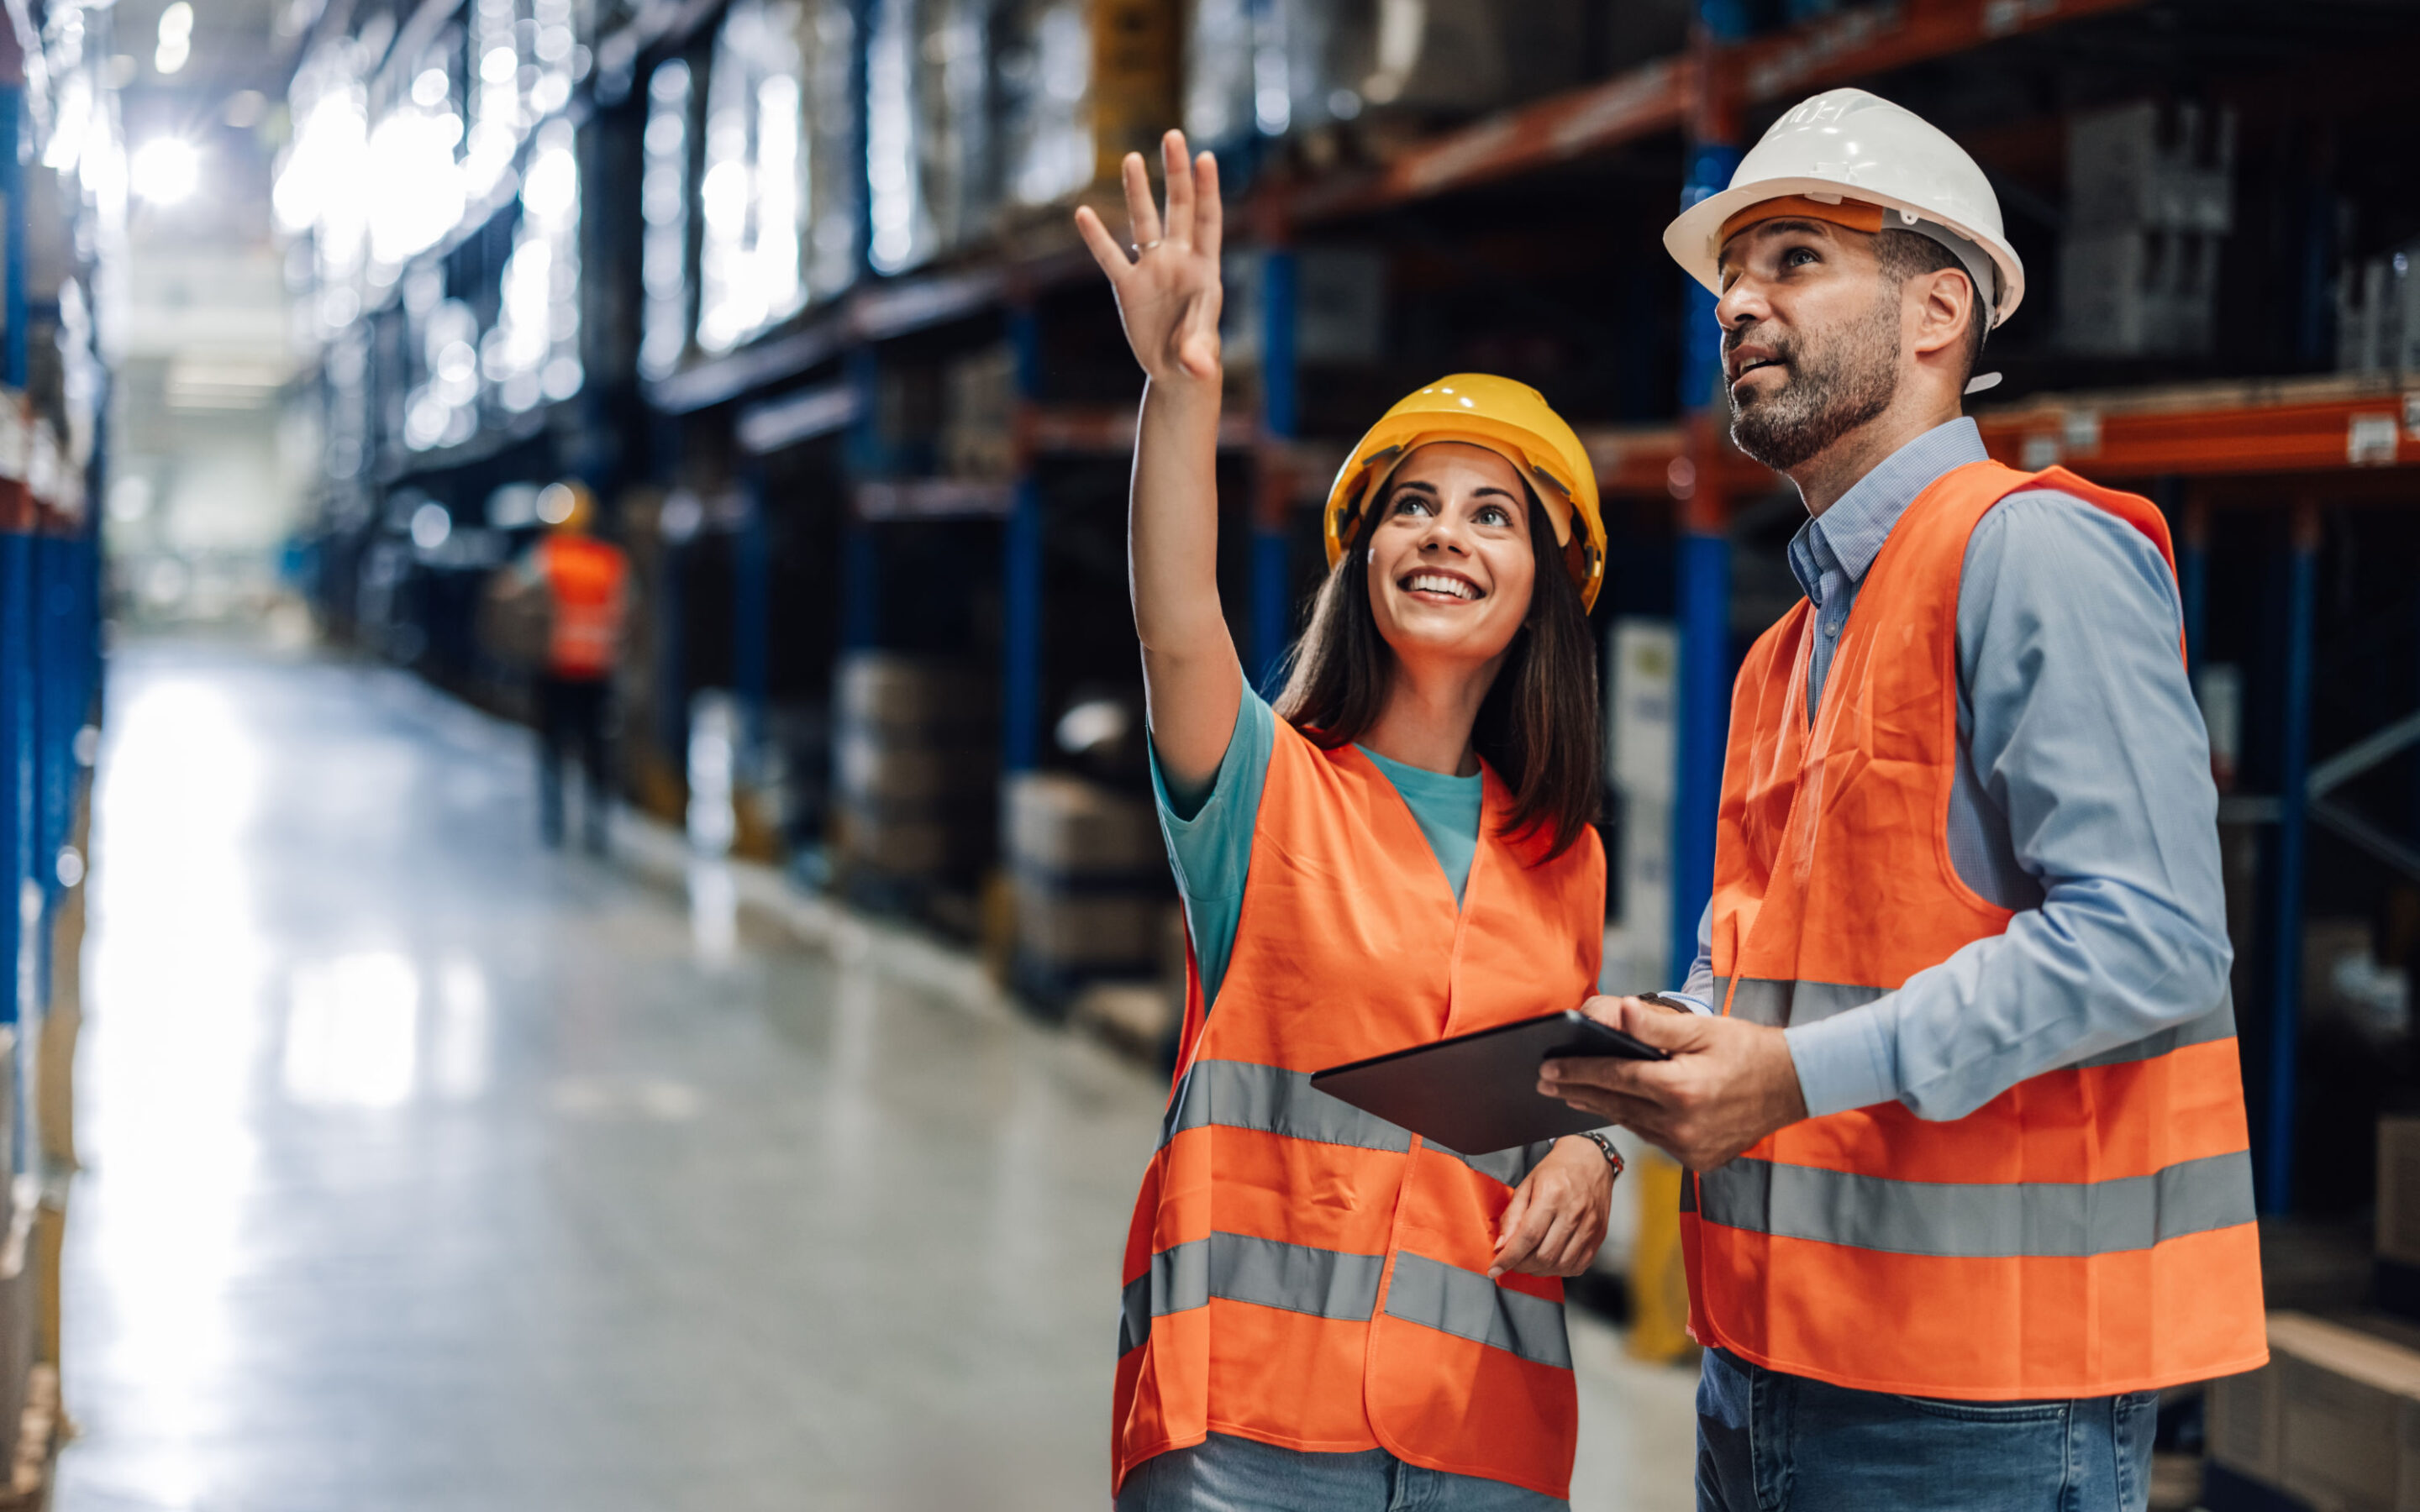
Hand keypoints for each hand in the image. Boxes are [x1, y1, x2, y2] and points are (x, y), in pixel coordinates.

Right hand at [1073, 131, 1222, 385]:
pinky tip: (1082, 213)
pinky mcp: (1127, 286)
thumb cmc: (1197, 355)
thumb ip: (1200, 353)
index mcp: (1204, 268)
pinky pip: (1109, 257)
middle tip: (1173, 136)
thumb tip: (1200, 368)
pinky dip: (1096, 238)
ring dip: (1138, 191)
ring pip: (1143, 223)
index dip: (1207, 190)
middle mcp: (1178, 260)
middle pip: (1178, 208)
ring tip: (1132, 158)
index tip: (1205, 158)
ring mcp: (1152, 269)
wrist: (1176, 370)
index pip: (1206, 220)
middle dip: (1175, 174)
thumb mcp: (1199, 354)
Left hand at [1490, 1136, 1613, 1278]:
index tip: (1494, 1269)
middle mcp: (1574, 1213)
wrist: (1590, 1160)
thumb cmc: (1557, 1170)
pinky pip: (1578, 1265)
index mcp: (1553, 1196)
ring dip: (1539, 1270)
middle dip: (1521, 1265)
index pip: (1527, 1236)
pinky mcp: (1598, 1236)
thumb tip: (1502, 1246)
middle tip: (1512, 1262)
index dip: (1509, 1257)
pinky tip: (1550, 1261)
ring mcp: (1589, 1226)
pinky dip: (1560, 1270)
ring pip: (1560, 1264)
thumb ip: (1512, 1216)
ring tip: (1529, 1261)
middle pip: (1544, 1255)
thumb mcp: (1527, 1184)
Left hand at [1538, 996, 1808, 1171]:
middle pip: (1616, 1105)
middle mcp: (1683, 1125)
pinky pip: (1655, 1139)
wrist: (1794, 1085)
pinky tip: (1617, 1108)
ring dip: (1602, 1108)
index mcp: (1681, 1090)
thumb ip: (1656, 1024)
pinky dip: (1634, 1122)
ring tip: (1572, 1093)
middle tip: (1545, 1082)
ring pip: (1633, 1125)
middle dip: (1577, 1091)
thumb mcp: (1703, 1028)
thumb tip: (1618, 1012)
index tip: (1547, 1068)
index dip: (1577, 1071)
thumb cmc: (1747, 1048)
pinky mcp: (1700, 1161)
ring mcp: (1691, 1149)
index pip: (1614, 1078)